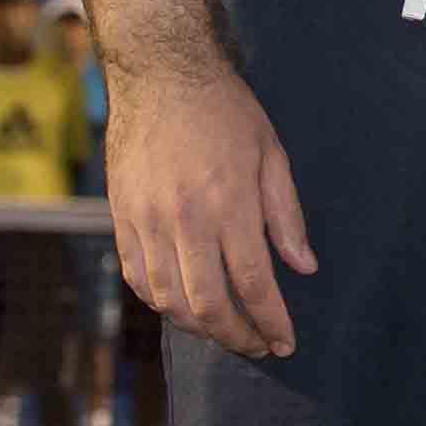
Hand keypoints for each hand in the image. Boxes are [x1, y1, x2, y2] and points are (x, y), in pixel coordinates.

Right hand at [105, 66, 315, 359]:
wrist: (162, 78)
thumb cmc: (227, 112)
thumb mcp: (272, 155)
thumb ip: (286, 216)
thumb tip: (303, 268)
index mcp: (230, 203)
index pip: (253, 281)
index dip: (271, 320)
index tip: (286, 342)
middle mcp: (185, 220)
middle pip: (208, 303)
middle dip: (236, 335)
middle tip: (259, 347)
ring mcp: (146, 222)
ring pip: (168, 300)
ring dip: (199, 327)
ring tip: (227, 332)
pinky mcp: (121, 220)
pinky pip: (138, 279)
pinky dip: (162, 303)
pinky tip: (186, 307)